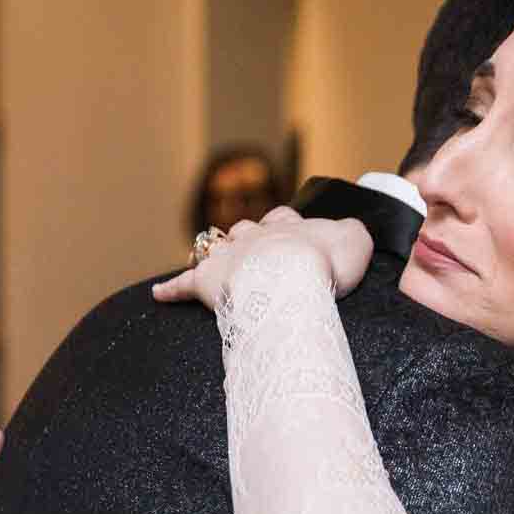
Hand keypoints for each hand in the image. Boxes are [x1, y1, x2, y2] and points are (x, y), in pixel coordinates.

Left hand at [152, 205, 373, 311]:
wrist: (290, 278)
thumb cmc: (325, 262)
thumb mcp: (355, 242)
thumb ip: (353, 235)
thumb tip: (352, 233)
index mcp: (289, 228)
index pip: (285, 219)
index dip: (287, 225)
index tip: (291, 232)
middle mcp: (255, 237)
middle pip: (246, 231)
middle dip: (248, 238)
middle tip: (252, 251)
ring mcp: (228, 257)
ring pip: (215, 248)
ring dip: (213, 254)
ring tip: (210, 261)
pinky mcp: (206, 282)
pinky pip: (184, 284)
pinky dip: (171, 289)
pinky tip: (158, 294)